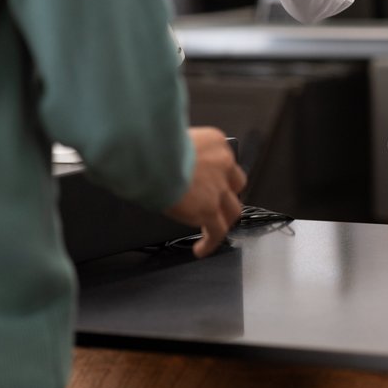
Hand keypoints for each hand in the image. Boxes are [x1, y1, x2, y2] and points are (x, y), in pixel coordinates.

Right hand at [165, 127, 246, 258]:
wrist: (151, 154)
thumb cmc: (154, 143)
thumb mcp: (173, 138)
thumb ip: (182, 151)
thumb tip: (171, 163)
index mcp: (214, 142)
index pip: (224, 159)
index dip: (217, 172)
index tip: (208, 179)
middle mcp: (222, 164)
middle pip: (235, 184)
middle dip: (227, 194)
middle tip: (215, 203)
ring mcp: (218, 188)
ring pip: (232, 209)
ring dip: (223, 220)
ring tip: (213, 229)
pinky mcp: (209, 209)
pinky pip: (217, 232)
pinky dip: (210, 242)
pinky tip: (201, 248)